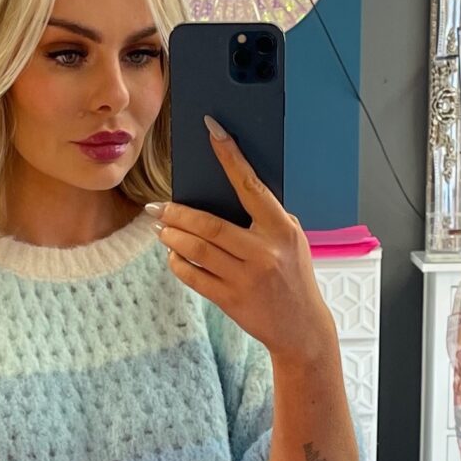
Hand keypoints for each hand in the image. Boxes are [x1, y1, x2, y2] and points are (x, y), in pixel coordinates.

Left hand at [151, 120, 335, 362]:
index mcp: (282, 230)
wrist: (302, 328)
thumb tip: (227, 190)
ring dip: (172, 236)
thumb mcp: (292, 240)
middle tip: (158, 207)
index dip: (230, 157)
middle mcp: (264, 253)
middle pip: (209, 225)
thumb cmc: (295, 276)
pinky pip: (194, 276)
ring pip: (197, 250)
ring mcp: (246, 278)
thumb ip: (266, 218)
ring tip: (161, 229)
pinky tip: (173, 255)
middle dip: (177, 214)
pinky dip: (178, 263)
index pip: (251, 186)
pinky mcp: (231, 300)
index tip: (213, 131)